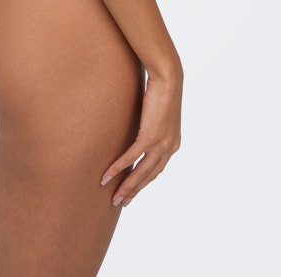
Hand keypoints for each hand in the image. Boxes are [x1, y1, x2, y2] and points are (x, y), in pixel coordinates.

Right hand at [100, 70, 182, 206]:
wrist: (168, 77)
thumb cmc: (161, 89)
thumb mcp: (157, 112)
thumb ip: (150, 124)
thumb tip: (138, 125)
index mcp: (172, 144)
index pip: (156, 169)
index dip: (143, 182)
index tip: (132, 191)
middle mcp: (169, 147)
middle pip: (150, 176)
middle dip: (135, 191)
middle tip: (121, 202)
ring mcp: (161, 142)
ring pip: (141, 171)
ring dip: (127, 186)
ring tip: (114, 198)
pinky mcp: (151, 135)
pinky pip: (132, 156)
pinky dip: (119, 168)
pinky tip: (107, 176)